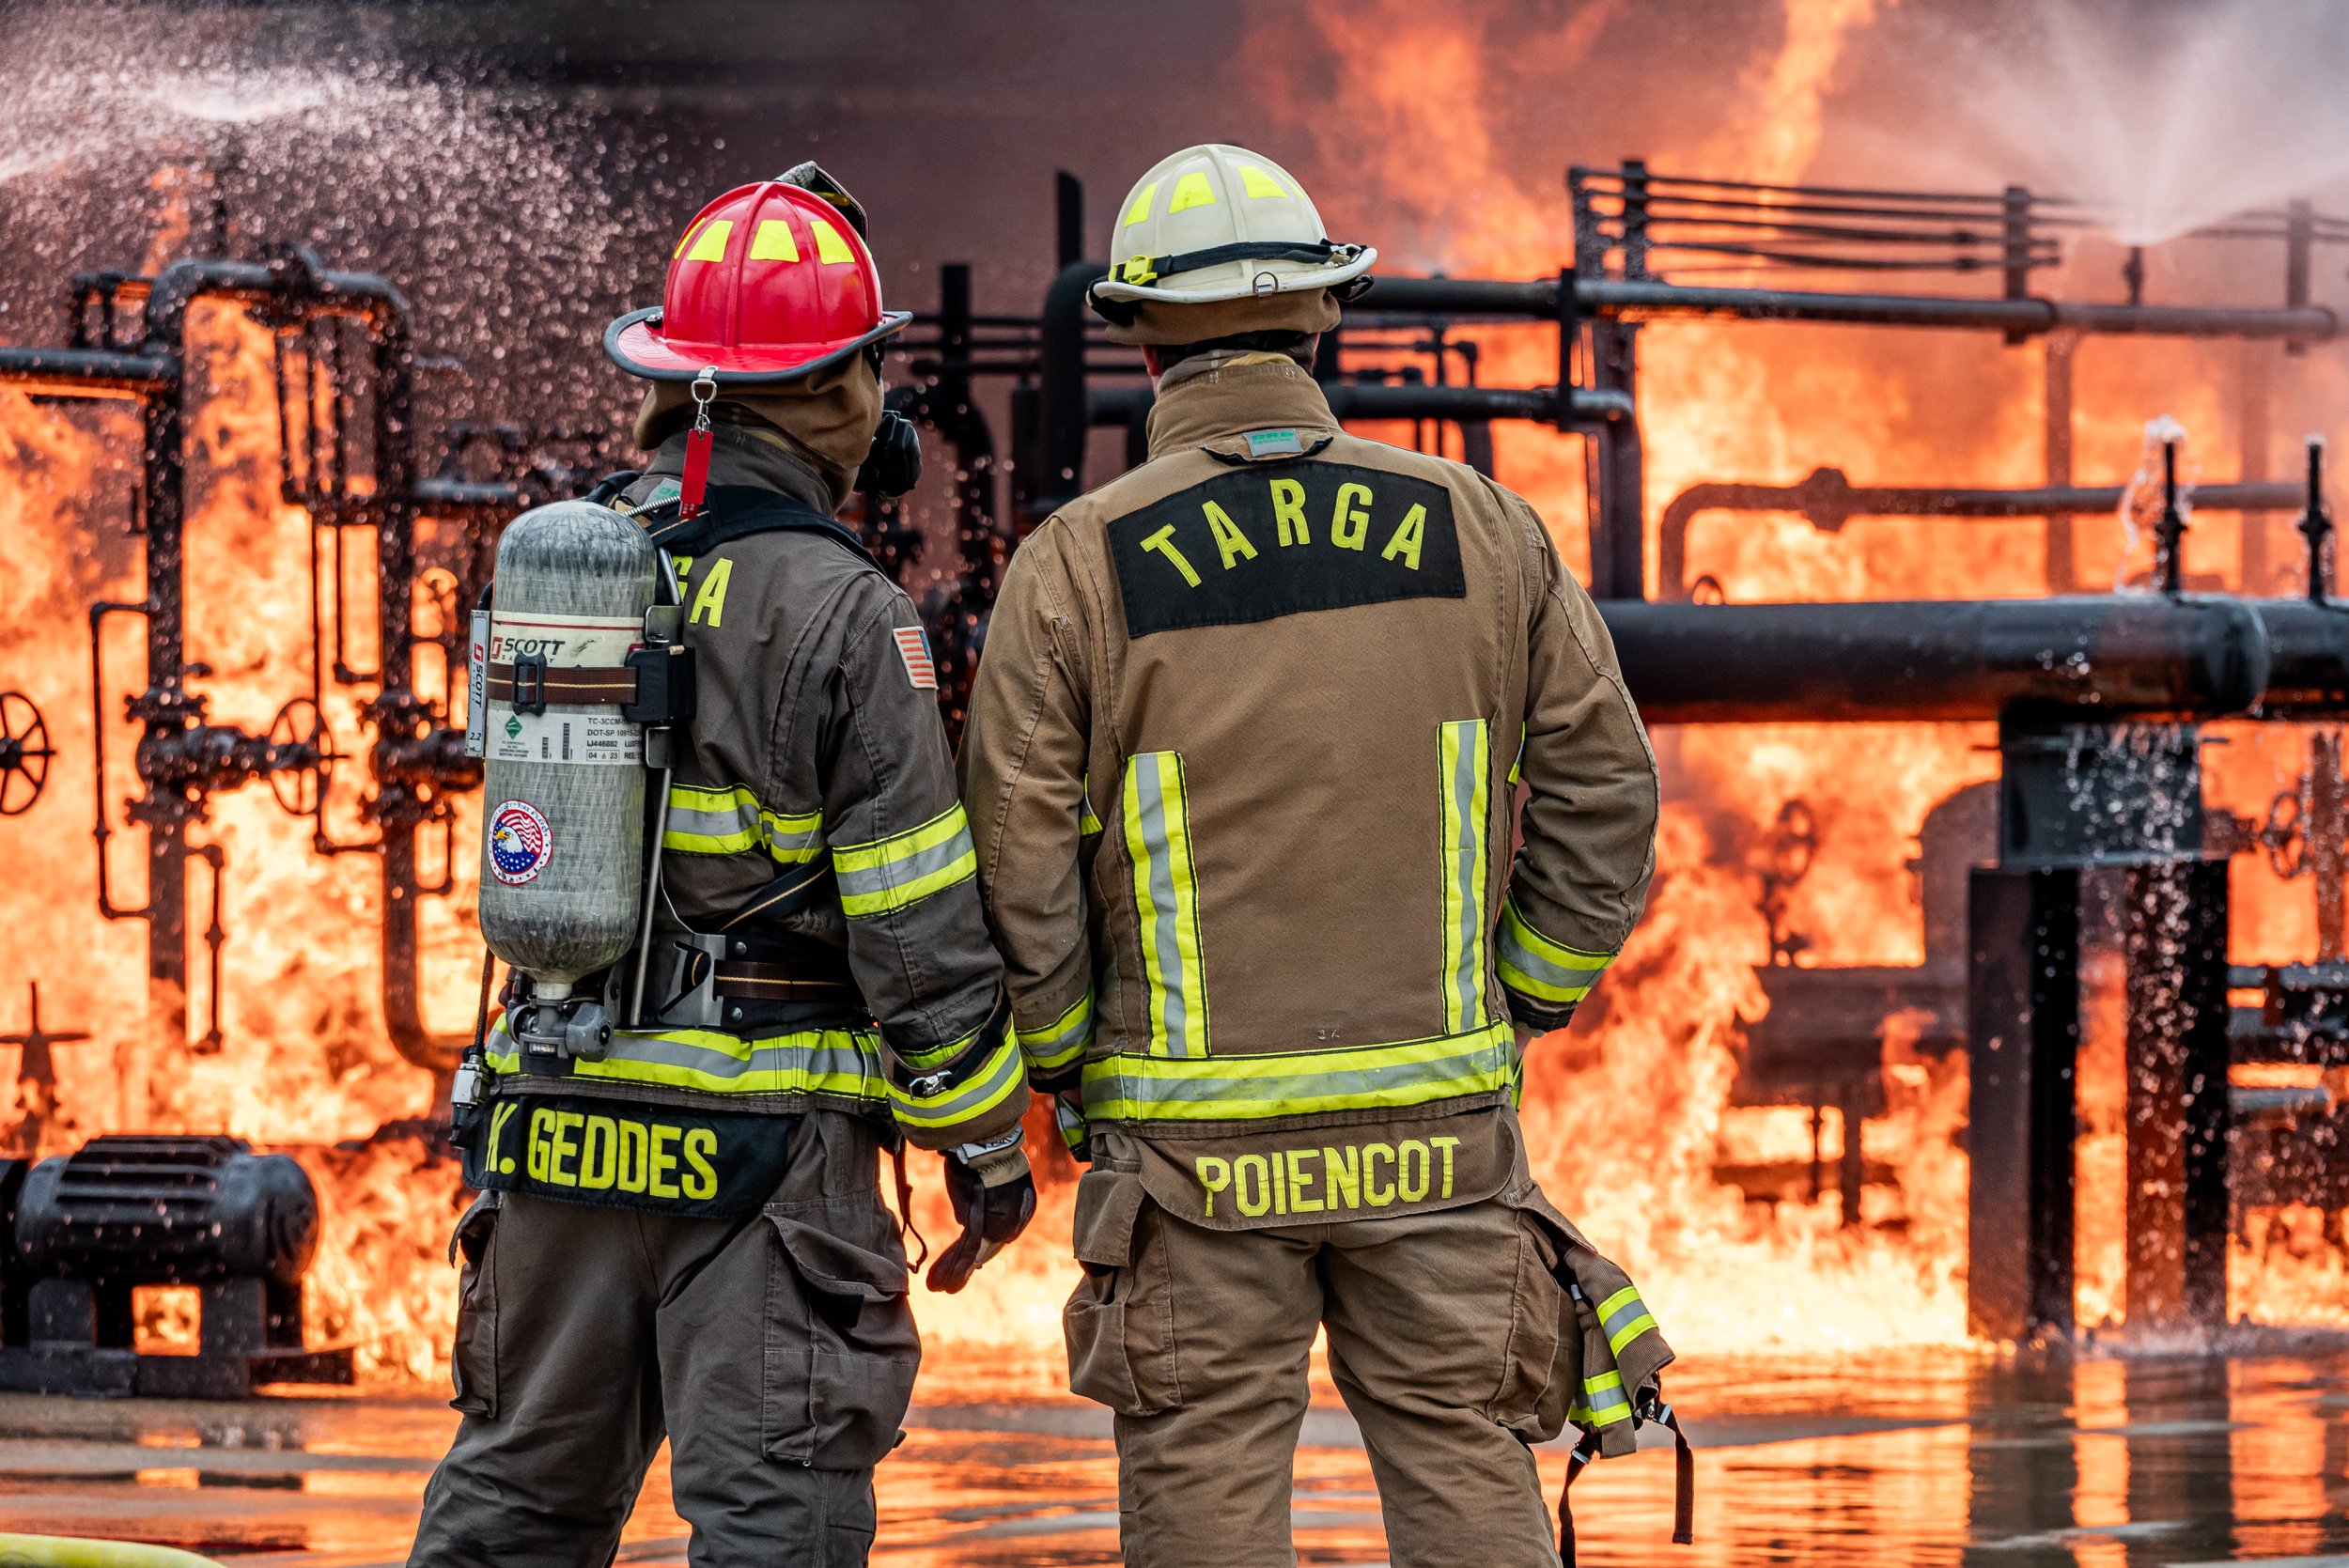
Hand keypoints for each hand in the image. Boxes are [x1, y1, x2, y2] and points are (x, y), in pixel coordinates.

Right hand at [926, 1131, 1035, 1293]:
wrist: (984, 1145)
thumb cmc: (982, 1156)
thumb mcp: (983, 1181)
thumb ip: (977, 1204)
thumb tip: (963, 1221)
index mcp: (1021, 1209)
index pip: (997, 1236)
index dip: (979, 1253)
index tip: (969, 1265)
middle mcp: (1014, 1222)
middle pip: (986, 1250)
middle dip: (964, 1268)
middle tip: (950, 1286)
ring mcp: (998, 1225)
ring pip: (973, 1255)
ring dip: (953, 1273)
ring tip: (938, 1287)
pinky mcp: (981, 1225)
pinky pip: (966, 1252)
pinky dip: (951, 1268)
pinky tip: (940, 1282)